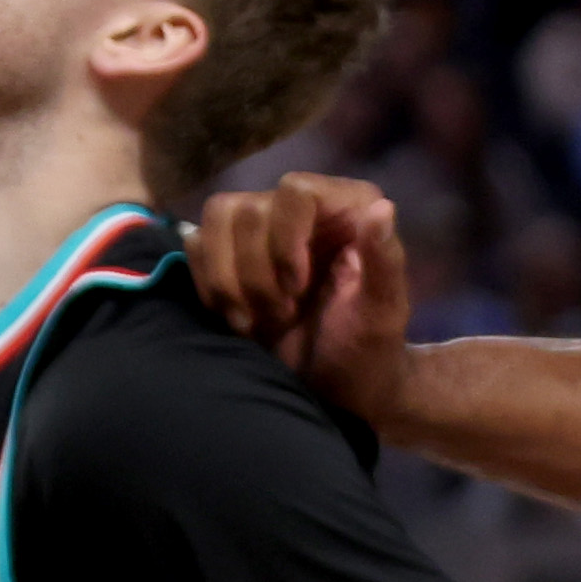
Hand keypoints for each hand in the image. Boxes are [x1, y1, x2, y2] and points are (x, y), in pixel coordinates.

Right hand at [192, 171, 411, 428]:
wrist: (335, 391)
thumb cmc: (369, 353)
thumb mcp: (383, 314)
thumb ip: (385, 261)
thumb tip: (383, 207)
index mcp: (344, 211)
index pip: (296, 190)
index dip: (286, 237)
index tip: (297, 288)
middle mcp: (300, 209)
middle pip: (248, 210)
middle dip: (258, 275)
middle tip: (283, 315)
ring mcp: (261, 228)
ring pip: (215, 218)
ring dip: (228, 279)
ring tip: (253, 320)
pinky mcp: (229, 251)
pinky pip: (195, 242)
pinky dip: (208, 283)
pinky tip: (234, 315)